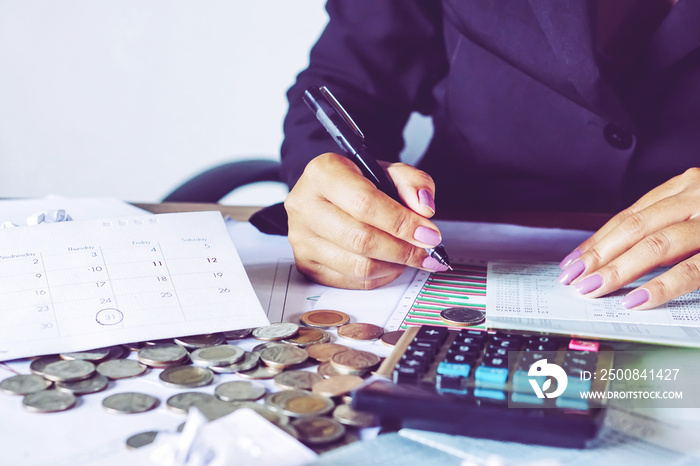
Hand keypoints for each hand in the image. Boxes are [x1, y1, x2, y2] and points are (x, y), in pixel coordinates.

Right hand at [284, 152, 447, 288]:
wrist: (327, 195)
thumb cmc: (357, 183)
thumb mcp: (386, 171)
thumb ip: (412, 182)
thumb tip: (424, 208)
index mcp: (322, 173)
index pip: (364, 203)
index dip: (401, 223)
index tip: (429, 234)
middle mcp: (304, 205)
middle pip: (361, 239)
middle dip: (403, 249)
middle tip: (428, 251)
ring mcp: (301, 238)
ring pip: (358, 265)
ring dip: (394, 265)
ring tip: (411, 257)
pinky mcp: (306, 264)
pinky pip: (351, 281)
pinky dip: (380, 276)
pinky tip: (391, 264)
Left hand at [558, 168, 699, 308]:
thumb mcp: (699, 210)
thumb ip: (667, 225)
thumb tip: (620, 256)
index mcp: (685, 188)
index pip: (628, 216)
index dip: (596, 240)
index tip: (572, 261)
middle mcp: (695, 197)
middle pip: (634, 228)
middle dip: (598, 256)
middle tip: (573, 277)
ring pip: (655, 246)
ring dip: (619, 270)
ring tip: (593, 288)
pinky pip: (691, 270)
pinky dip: (661, 286)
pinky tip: (637, 300)